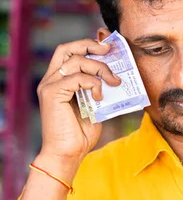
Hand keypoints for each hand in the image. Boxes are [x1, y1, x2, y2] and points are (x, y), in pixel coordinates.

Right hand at [37, 39, 120, 163]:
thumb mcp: (95, 106)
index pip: (70, 52)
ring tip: (114, 82)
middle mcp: (50, 79)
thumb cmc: (80, 134)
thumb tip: (117, 75)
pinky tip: (100, 95)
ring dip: (100, 68)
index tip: (108, 47)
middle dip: (90, 45)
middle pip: (68, 48)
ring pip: (76, 61)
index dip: (88, 45)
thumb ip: (99, 89)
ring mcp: (49, 85)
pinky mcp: (52, 93)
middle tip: (110, 50)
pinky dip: (93, 83)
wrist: (67, 155)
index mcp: (59, 80)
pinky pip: (77, 78)